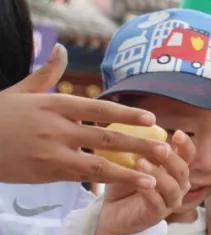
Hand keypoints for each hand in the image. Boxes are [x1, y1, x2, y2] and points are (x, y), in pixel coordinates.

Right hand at [0, 45, 171, 186]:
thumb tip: (62, 49)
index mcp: (54, 104)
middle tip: (166, 148)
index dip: (127, 114)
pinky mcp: (47, 171)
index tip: (151, 118)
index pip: (98, 109)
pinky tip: (123, 186)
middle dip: (139, 144)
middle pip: (107, 137)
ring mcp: (52, 151)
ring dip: (130, 170)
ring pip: (99, 163)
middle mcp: (57, 127)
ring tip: (155, 176)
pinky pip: (83, 177)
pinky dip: (107, 182)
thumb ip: (46, 74)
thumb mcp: (21, 91)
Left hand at [95, 130, 194, 234]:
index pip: (188, 156)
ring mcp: (169, 202)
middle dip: (171, 158)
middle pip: (183, 171)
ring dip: (159, 174)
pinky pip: (158, 203)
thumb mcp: (130, 162)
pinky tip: (139, 183)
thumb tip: (134, 121)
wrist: (111, 213)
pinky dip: (150, 192)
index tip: (177, 133)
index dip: (186, 145)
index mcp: (175, 171)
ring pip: (173, 188)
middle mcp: (178, 186)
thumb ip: (138, 147)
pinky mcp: (156, 216)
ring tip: (140, 163)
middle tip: (158, 147)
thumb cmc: (124, 184)